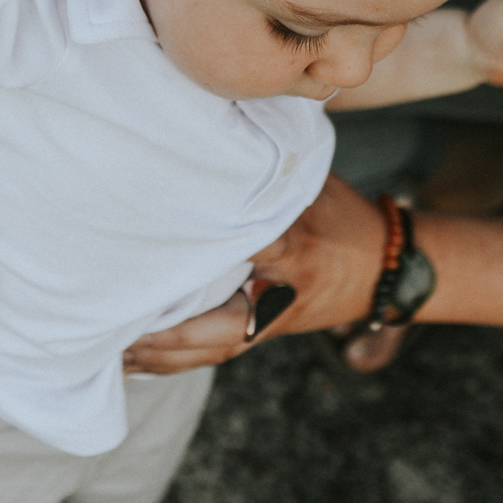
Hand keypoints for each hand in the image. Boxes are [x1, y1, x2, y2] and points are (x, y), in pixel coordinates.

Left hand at [122, 174, 386, 373]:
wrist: (390, 270)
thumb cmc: (342, 218)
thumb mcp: (310, 185)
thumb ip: (265, 176)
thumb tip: (208, 140)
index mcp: (294, 249)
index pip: (246, 251)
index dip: (202, 253)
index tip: (154, 247)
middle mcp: (281, 294)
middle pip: (219, 329)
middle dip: (166, 335)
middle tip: (113, 326)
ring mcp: (274, 322)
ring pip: (212, 351)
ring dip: (162, 357)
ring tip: (112, 353)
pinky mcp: (267, 334)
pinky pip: (217, 354)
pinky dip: (176, 360)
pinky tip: (137, 362)